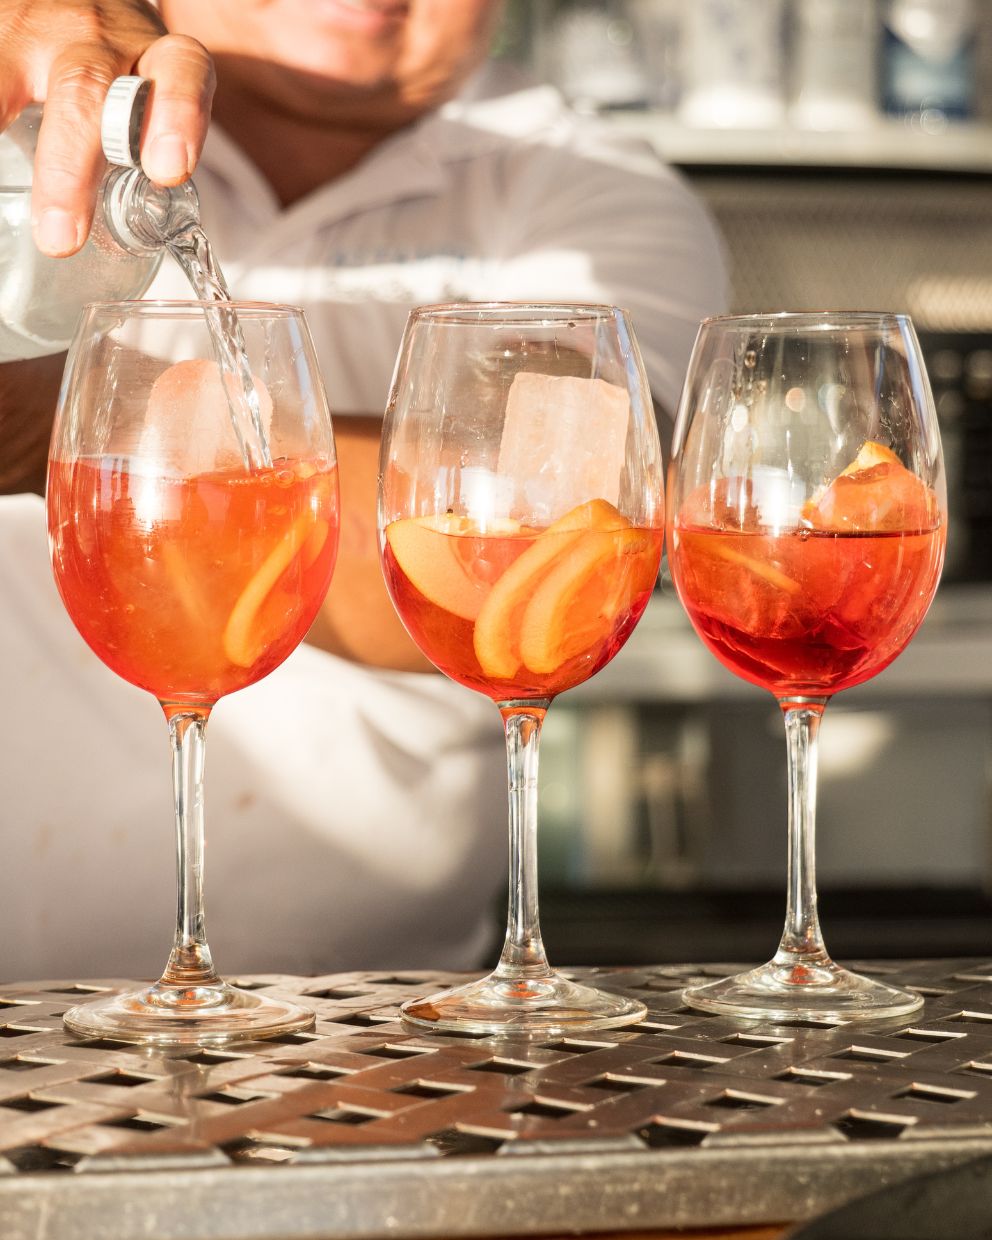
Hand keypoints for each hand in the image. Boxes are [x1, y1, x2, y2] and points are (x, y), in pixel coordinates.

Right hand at [0, 0, 214, 255]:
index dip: (177, 115)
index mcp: (155, 55)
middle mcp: (97, 34)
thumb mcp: (148, 94)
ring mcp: (36, 27)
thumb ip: (145, 148)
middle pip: (84, 91)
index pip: (180, 73)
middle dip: (70, 170)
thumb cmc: (118, 63)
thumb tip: (121, 242)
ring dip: (1, 127)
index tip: (167, 170)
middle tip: (62, 238)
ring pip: (8, 77)